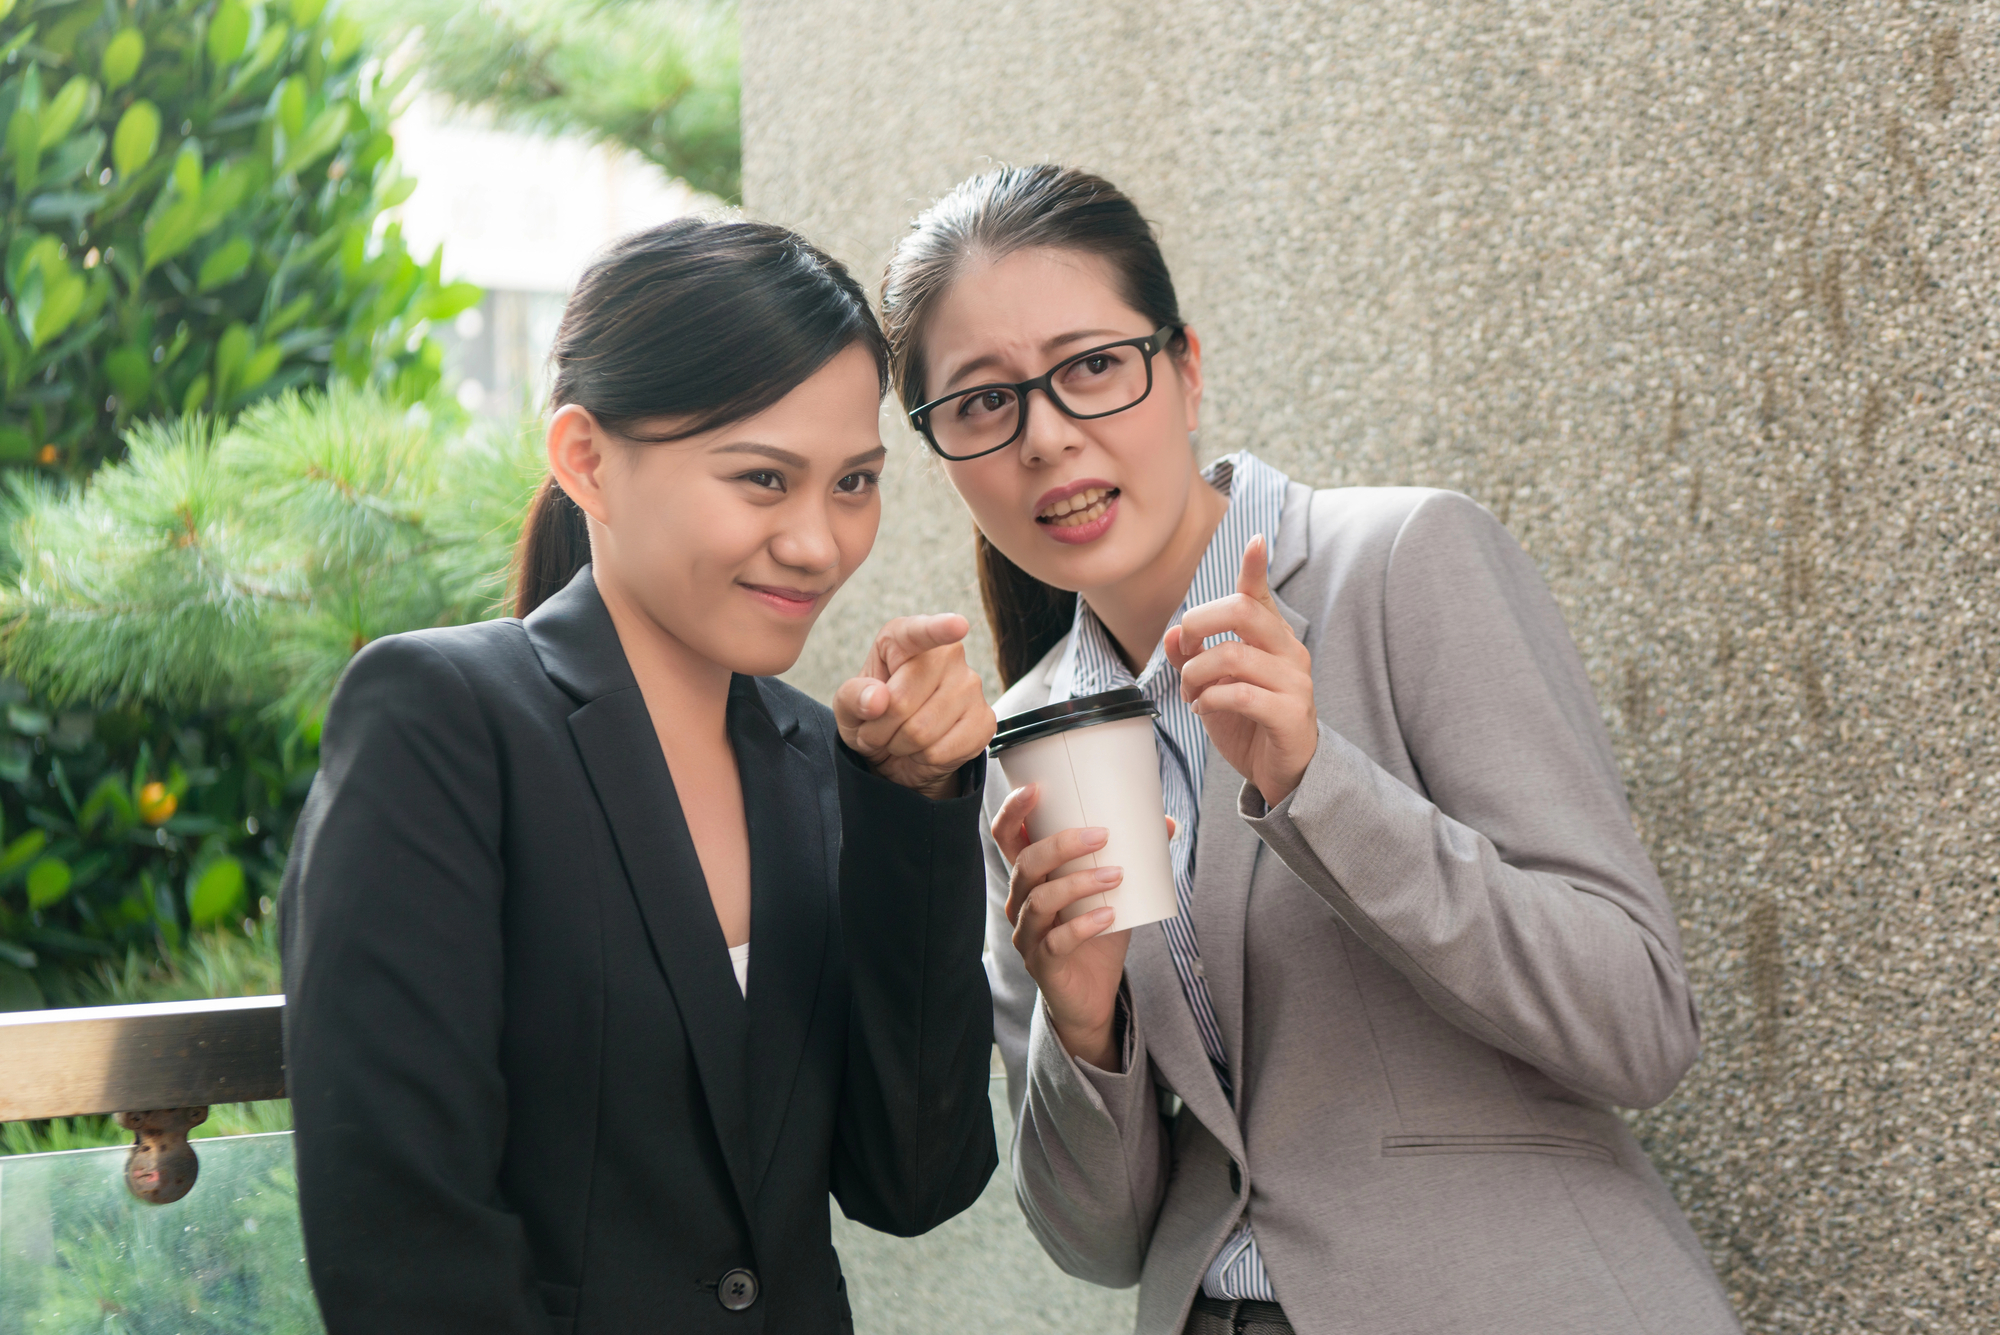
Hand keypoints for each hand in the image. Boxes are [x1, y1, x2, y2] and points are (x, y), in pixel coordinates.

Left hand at [836, 613, 995, 798]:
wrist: (897, 751)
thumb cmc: (873, 716)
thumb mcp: (847, 706)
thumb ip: (854, 696)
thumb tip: (877, 699)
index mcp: (906, 639)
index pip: (921, 632)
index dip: (939, 629)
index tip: (958, 625)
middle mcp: (946, 655)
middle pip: (903, 700)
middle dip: (881, 726)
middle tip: (878, 729)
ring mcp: (971, 687)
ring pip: (921, 731)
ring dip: (900, 745)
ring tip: (899, 738)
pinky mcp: (984, 721)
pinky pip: (942, 751)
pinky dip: (923, 758)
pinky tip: (924, 748)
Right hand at [993, 784, 1134, 1068]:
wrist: (1091, 994)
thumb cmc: (1096, 932)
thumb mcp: (1114, 891)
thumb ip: (1134, 858)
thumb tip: (1168, 822)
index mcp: (1030, 878)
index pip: (1005, 838)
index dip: (1012, 812)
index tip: (1036, 789)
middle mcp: (1020, 902)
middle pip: (1025, 865)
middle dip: (1061, 845)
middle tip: (1103, 835)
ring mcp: (1027, 935)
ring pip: (1040, 901)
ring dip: (1079, 883)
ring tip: (1116, 875)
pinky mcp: (1042, 964)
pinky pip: (1057, 942)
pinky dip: (1084, 926)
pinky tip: (1109, 917)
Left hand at [1164, 533, 1317, 807]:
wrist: (1283, 771)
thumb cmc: (1249, 722)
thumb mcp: (1214, 686)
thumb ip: (1193, 657)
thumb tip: (1171, 634)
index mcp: (1272, 638)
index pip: (1261, 595)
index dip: (1255, 567)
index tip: (1255, 540)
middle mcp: (1289, 652)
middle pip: (1242, 612)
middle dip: (1198, 623)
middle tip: (1182, 648)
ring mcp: (1294, 682)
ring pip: (1233, 655)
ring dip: (1196, 673)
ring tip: (1190, 693)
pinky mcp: (1291, 714)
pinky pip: (1242, 694)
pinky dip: (1211, 699)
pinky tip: (1204, 709)